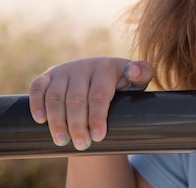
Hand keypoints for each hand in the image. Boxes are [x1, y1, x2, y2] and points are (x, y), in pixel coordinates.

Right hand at [29, 57, 152, 150]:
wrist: (105, 79)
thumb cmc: (125, 84)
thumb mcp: (138, 81)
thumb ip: (142, 74)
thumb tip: (132, 70)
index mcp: (106, 67)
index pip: (99, 94)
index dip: (97, 116)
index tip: (99, 137)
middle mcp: (84, 66)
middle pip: (76, 99)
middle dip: (78, 125)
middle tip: (82, 145)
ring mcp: (65, 70)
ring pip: (56, 97)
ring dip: (57, 121)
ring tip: (63, 141)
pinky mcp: (49, 75)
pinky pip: (38, 88)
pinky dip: (37, 104)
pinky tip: (41, 120)